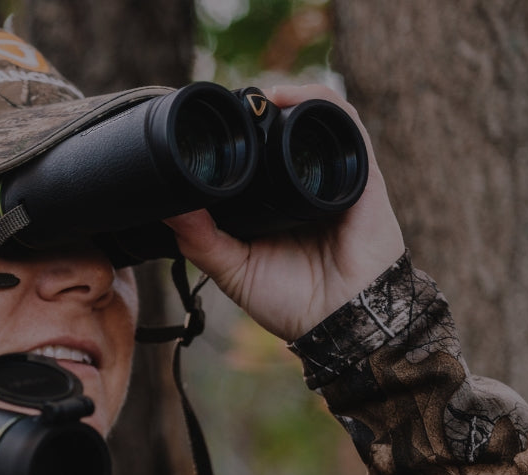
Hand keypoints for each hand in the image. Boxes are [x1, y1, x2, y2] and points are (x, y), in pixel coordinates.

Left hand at [164, 84, 406, 340]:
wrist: (342, 325)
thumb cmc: (295, 304)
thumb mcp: (233, 270)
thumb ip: (199, 239)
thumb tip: (164, 205)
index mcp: (277, 206)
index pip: (258, 158)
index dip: (238, 136)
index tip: (208, 124)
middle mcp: (306, 187)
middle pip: (286, 133)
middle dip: (260, 112)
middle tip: (229, 106)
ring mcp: (335, 179)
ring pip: (316, 121)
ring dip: (289, 98)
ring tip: (258, 96)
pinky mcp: (363, 177)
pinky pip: (348, 126)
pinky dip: (321, 104)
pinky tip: (292, 99)